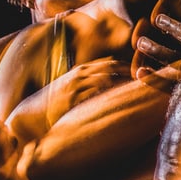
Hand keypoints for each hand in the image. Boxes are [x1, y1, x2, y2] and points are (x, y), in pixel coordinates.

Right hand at [5, 58, 131, 141]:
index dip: (127, 66)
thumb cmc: (52, 104)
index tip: (142, 71)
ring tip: (142, 88)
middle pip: (112, 67)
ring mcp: (76, 87)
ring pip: (107, 78)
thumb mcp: (71, 89)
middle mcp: (79, 75)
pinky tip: (125, 99)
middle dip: (131, 70)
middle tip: (149, 77)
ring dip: (125, 82)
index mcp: (80, 71)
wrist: (31, 116)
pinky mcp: (74, 99)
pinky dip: (112, 94)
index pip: (109, 62)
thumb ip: (88, 85)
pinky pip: (97, 94)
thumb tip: (109, 87)